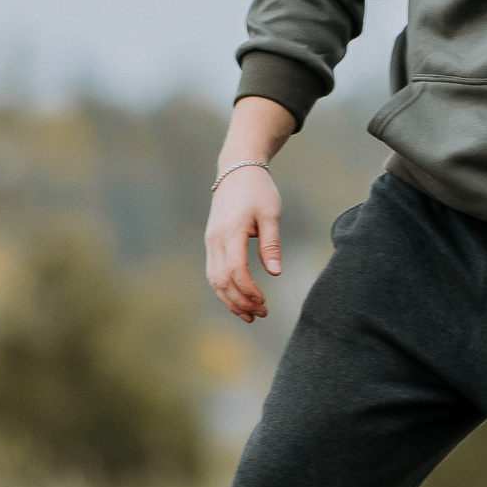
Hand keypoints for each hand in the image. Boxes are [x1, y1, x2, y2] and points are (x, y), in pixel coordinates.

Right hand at [205, 96, 294, 321]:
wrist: (236, 170)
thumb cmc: (258, 191)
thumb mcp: (271, 215)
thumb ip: (272, 245)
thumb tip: (276, 273)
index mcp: (231, 232)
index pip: (235, 270)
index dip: (248, 290)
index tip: (264, 302)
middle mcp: (215, 240)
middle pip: (221, 281)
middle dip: (240, 302)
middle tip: (261, 315)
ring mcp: (210, 242)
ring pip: (214, 280)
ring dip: (231, 300)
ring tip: (250, 315)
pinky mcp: (212, 242)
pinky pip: (214, 272)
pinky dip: (225, 289)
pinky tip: (240, 299)